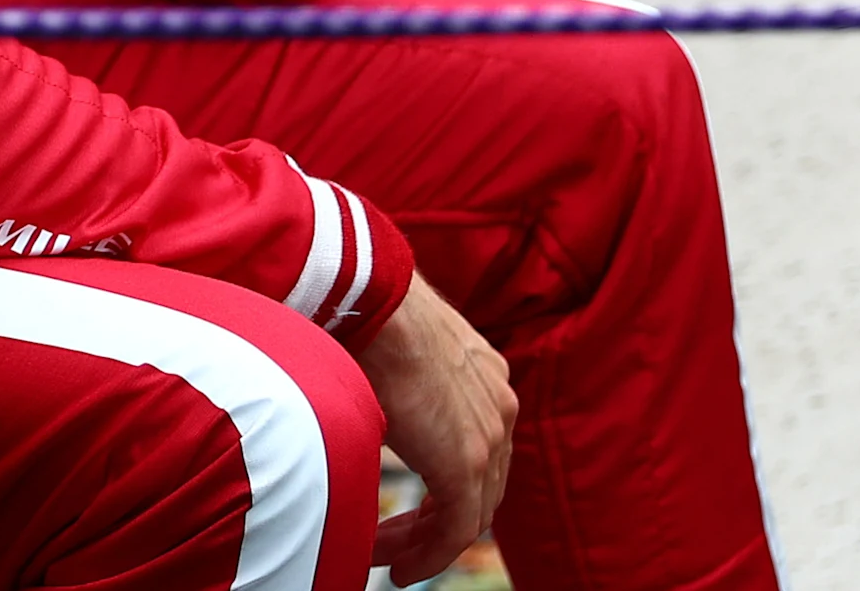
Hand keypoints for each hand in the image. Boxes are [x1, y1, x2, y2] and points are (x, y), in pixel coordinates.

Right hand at [367, 276, 517, 584]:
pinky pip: (457, 530)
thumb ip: (395, 379)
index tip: (411, 504)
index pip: (478, 448)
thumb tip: (360, 390)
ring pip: (470, 512)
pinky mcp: (467, 463)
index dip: (446, 483)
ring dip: (428, 542)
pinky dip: (430, 555)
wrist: (371, 297)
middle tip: (394, 542)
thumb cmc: (364, 309)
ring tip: (390, 560)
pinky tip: (398, 568)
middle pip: (481, 485)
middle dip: (436, 521)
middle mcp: (499, 406)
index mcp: (485, 376)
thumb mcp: (394, 350)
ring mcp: (488, 435)